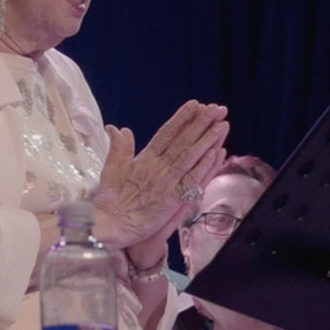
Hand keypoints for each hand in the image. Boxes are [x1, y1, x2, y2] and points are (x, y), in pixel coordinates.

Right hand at [91, 100, 228, 251]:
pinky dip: (204, 166)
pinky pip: (192, 180)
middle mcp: (158, 167)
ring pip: (190, 156)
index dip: (182, 118)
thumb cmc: (109, 201)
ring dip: (207, 139)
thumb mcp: (111, 169)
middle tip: (216, 108)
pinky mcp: (172, 199)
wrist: (108, 225)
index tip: (195, 104)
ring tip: (221, 124)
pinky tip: (217, 153)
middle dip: (201, 123)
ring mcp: (166, 182)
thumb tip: (118, 129)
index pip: (167, 133)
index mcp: (144, 159)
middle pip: (183, 140)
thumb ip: (118, 148)